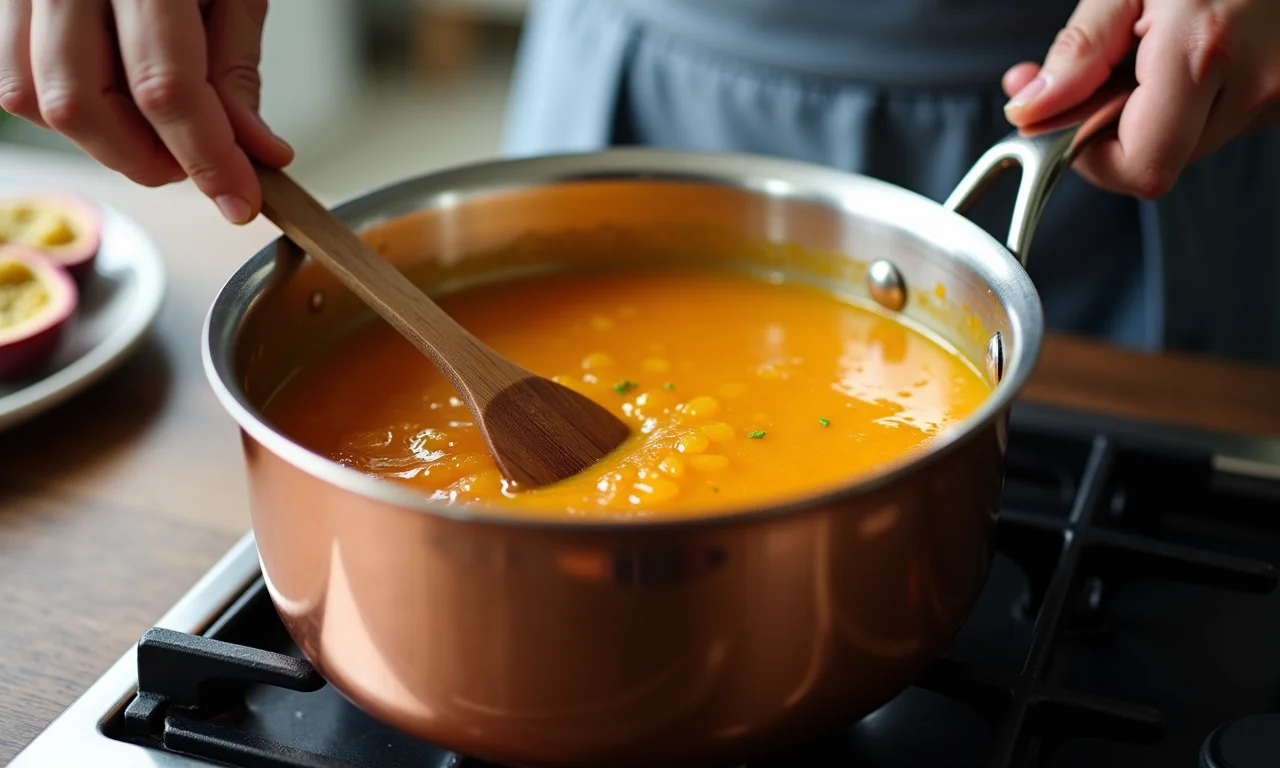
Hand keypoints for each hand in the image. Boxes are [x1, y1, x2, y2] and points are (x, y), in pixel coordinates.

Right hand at [0, 0, 292, 223]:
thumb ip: (237, 69)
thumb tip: (255, 154)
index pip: (167, 87)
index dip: (207, 158)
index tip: (240, 201)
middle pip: (81, 103)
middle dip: (148, 160)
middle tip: (200, 169)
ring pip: (33, 98)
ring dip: (104, 143)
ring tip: (162, 139)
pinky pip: (12, 76)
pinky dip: (65, 110)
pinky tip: (115, 105)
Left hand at [1001, 0, 1279, 198]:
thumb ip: (1079, 50)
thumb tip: (1032, 110)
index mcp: (1203, 53)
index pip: (1140, 167)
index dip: (1092, 158)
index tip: (1066, 124)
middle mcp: (1251, 85)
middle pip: (1157, 163)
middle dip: (1111, 133)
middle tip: (1091, 86)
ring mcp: (1274, 96)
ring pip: (1185, 147)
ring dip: (1149, 119)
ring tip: (1145, 60)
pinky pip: (1216, 124)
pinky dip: (1185, 106)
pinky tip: (1182, 61)